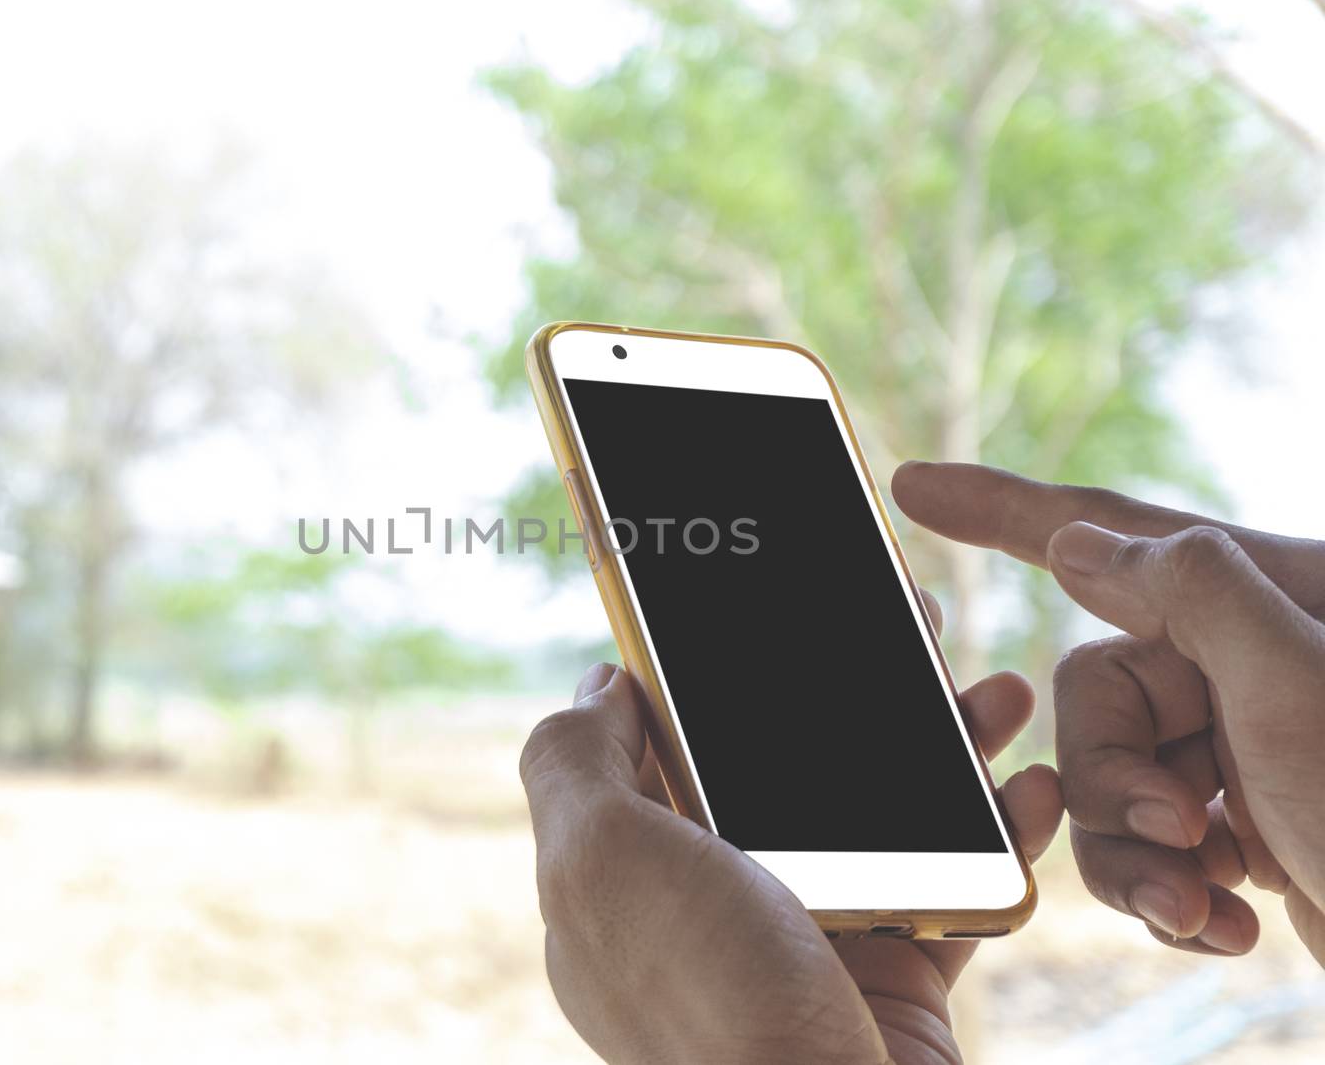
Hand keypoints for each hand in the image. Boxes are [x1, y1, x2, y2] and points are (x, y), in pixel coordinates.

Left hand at [521, 646, 1060, 1063]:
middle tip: (908, 625)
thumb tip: (596, 684)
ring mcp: (804, 940)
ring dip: (943, 746)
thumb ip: (573, 762)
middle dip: (847, 691)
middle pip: (783, 765)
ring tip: (998, 693)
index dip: (710, 670)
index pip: (659, 744)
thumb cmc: (708, 1000)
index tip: (768, 606)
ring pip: (878, 812)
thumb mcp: (598, 863)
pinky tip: (1032, 788)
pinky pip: (951, 885)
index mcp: (629, 873)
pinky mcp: (891, 978)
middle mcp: (711, 903)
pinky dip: (998, 837)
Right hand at [893, 460, 1324, 964]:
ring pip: (1110, 783)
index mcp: (1267, 597)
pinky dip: (1170, 894)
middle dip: (1114, 778)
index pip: (1112, 532)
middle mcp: (1249, 663)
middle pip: (1098, 694)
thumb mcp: (1297, 684)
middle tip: (1177, 834)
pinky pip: (1148, 847)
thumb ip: (1186, 592)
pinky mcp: (1245, 827)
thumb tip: (1078, 546)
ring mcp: (1245, 749)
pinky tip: (1232, 925)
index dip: (999, 506)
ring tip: (1203, 910)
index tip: (911, 484)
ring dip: (1137, 858)